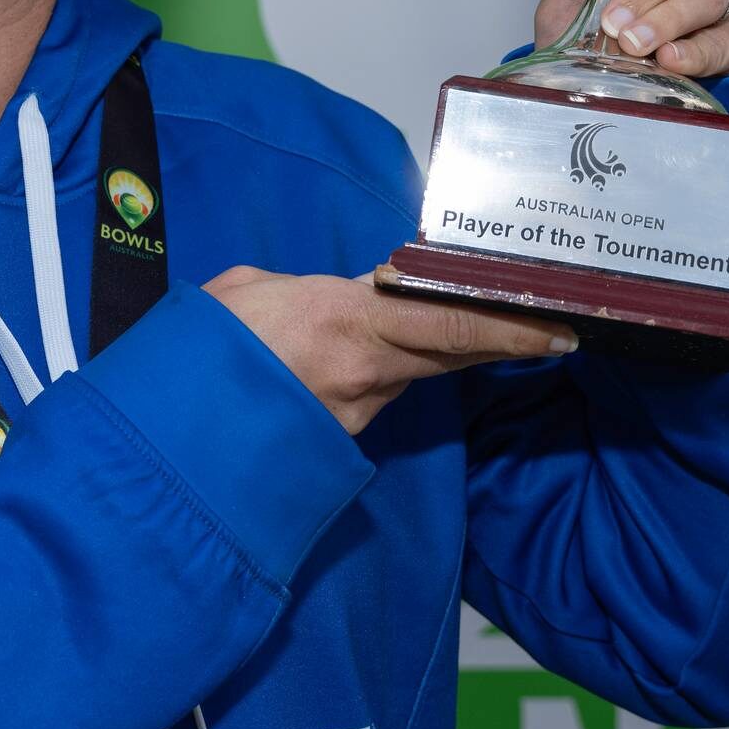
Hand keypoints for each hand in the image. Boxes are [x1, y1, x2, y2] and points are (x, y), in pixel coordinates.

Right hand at [203, 267, 576, 434]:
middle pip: (451, 355)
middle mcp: (364, 376)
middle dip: (499, 342)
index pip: (451, 326)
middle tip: (547, 329)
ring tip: (377, 329)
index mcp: (345, 321)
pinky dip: (369, 377)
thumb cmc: (202, 349)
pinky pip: (369, 397)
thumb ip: (305, 287)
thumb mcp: (248, 289)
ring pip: (406, 375)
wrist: (166, 432)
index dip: (513, 330)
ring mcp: (354, 417)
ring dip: (412, 353)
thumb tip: (325, 292)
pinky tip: (332, 365)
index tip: (562, 330)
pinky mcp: (338, 442)